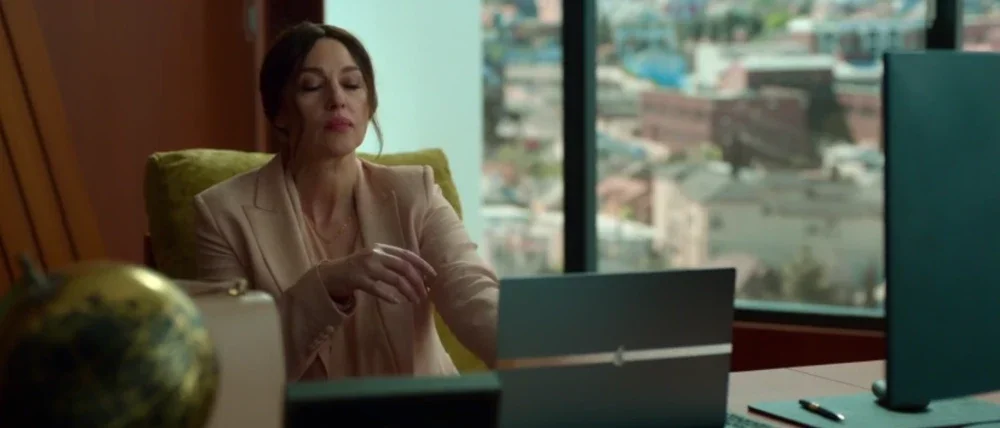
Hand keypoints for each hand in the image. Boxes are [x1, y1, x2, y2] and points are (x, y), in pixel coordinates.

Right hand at [319, 243, 436, 303]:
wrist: (332, 274)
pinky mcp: (358, 279)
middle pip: (404, 267)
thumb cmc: (357, 268)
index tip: (433, 276)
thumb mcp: (375, 259)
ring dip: (408, 291)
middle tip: (425, 294)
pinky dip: (390, 296)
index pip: (407, 255)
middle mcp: (375, 255)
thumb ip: (391, 262)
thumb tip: (418, 275)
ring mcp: (366, 267)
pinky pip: (378, 289)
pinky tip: (398, 302)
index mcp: (382, 248)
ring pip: (395, 279)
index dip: (422, 265)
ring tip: (415, 300)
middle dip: (418, 282)